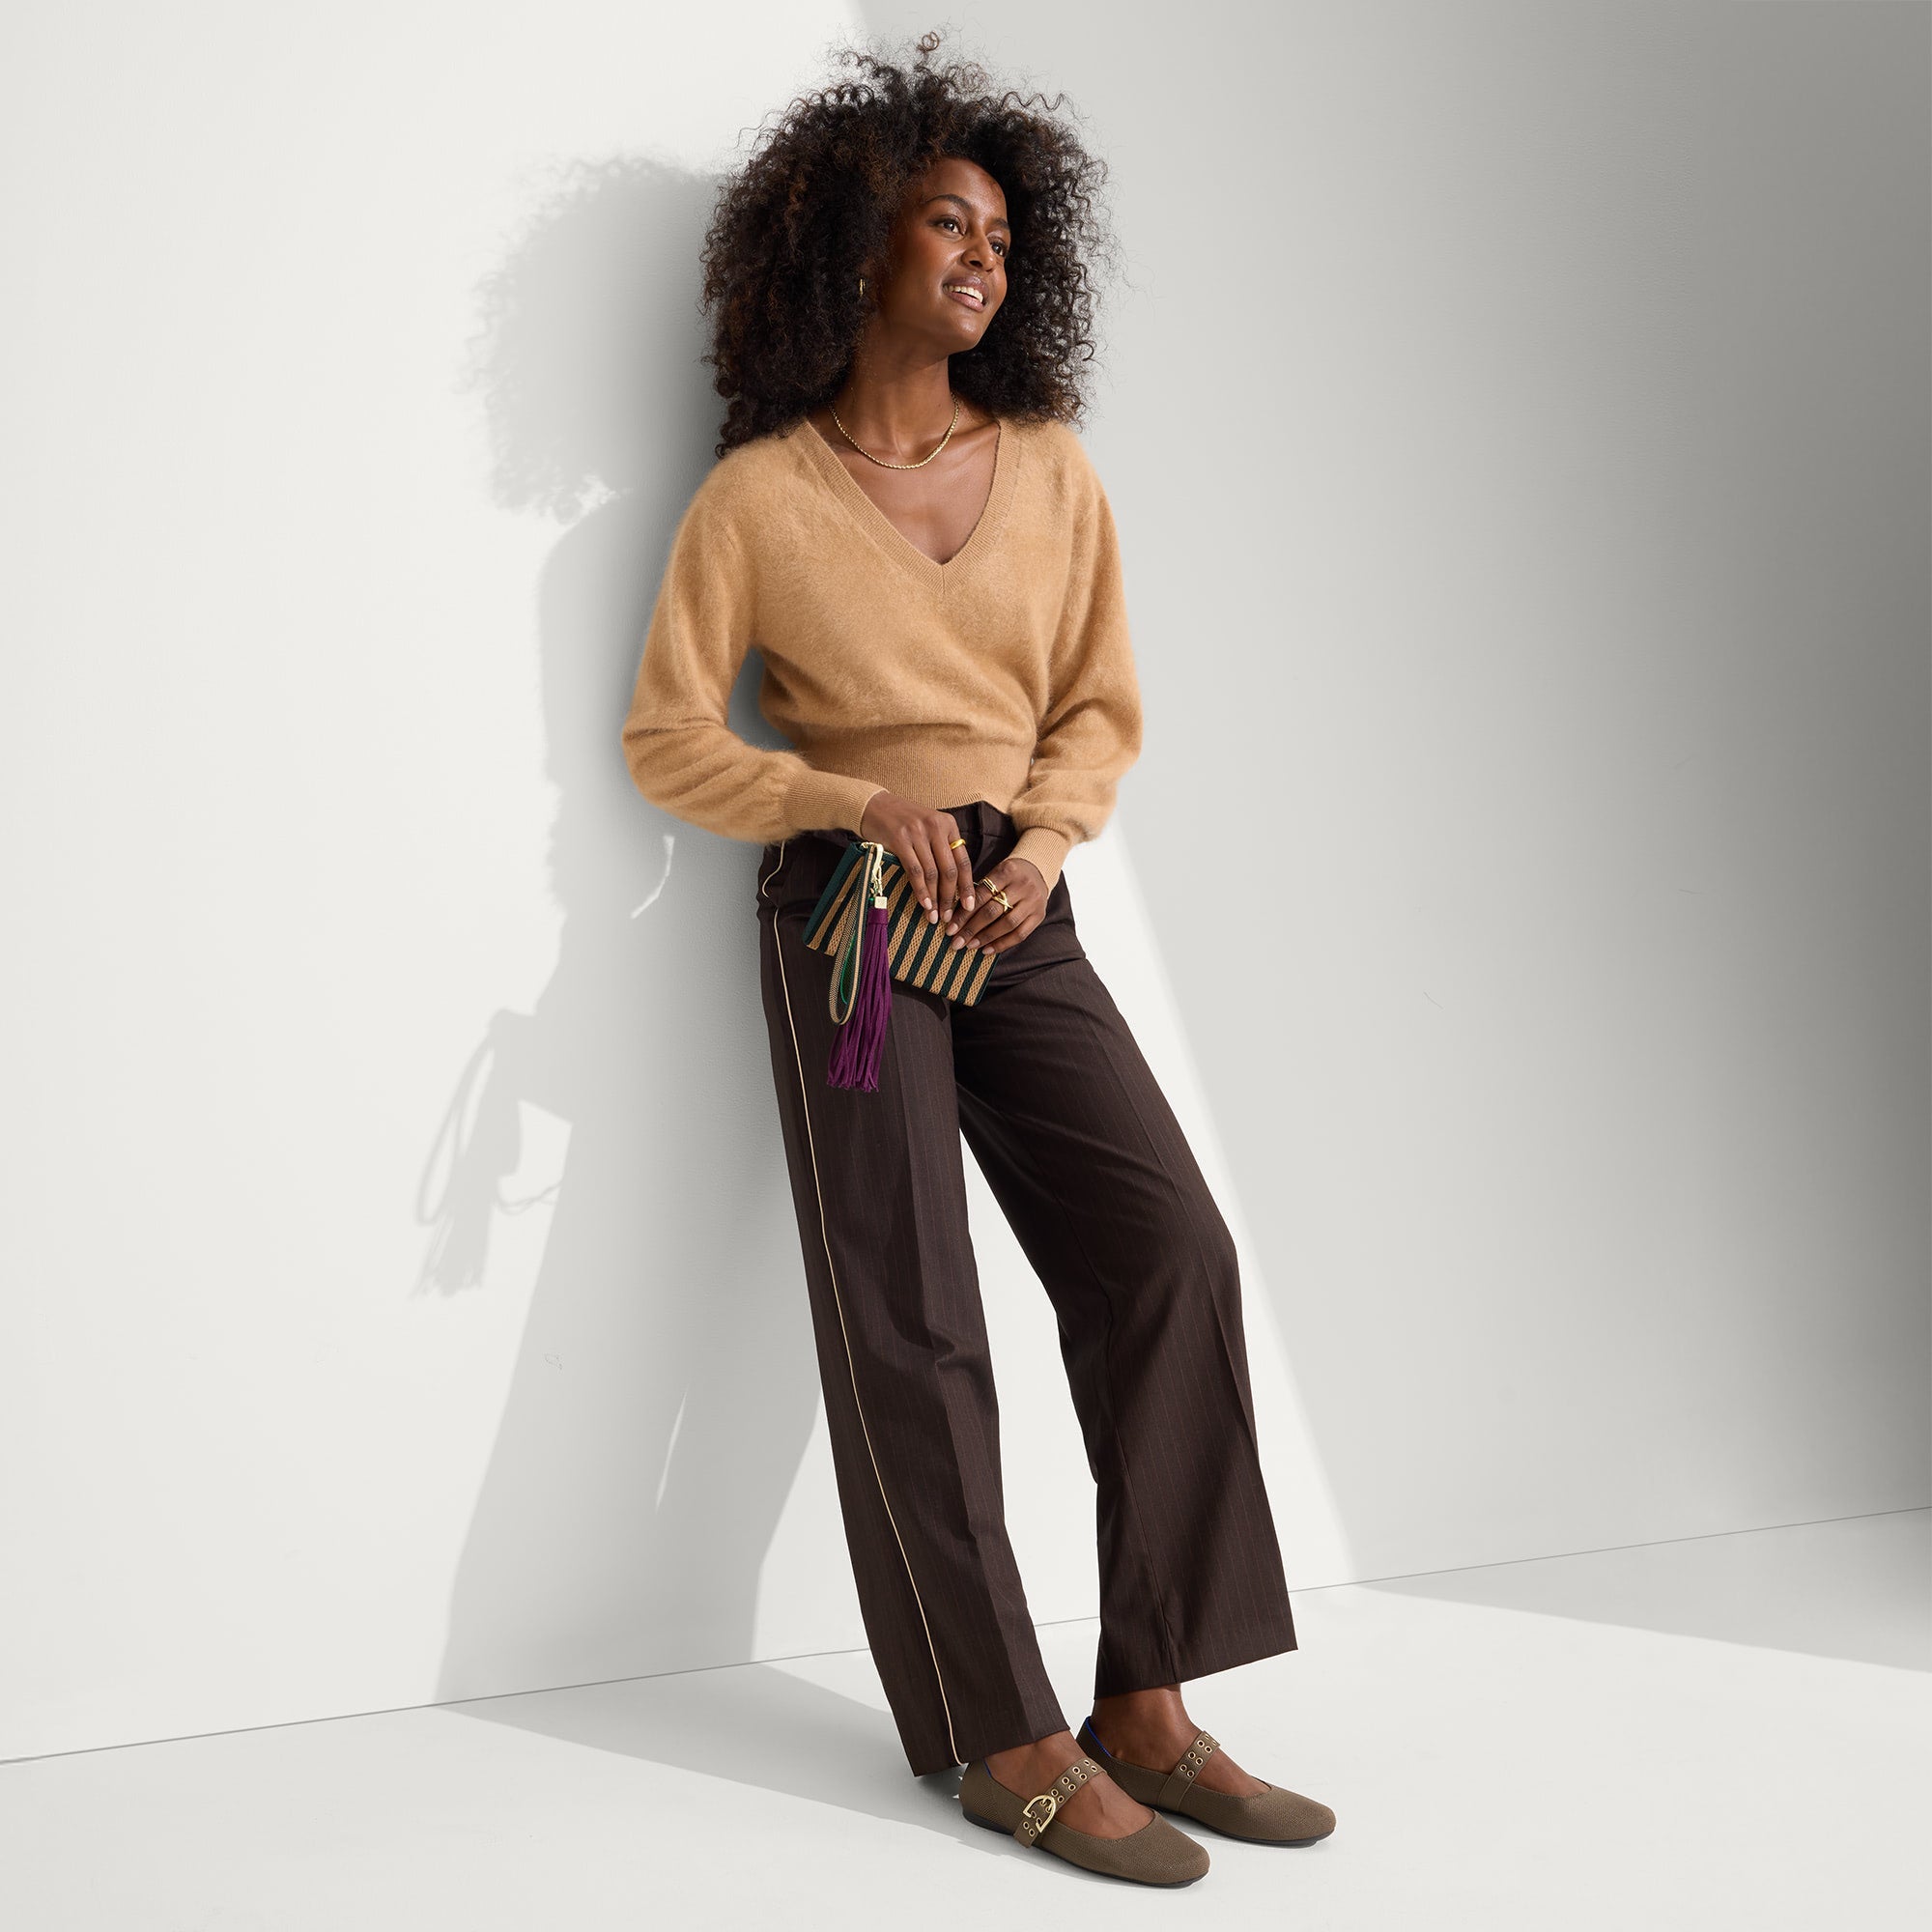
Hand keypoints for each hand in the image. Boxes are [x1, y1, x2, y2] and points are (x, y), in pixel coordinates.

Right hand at [857, 790, 973, 928]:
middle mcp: (936, 827)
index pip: (963, 861)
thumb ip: (941, 847)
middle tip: (949, 917)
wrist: (873, 805)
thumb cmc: (902, 821)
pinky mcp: (900, 839)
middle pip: (950, 870)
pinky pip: (915, 871)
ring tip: (934, 916)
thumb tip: (953, 883)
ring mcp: (918, 833)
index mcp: (948, 825)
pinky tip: (924, 904)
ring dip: (935, 898)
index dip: (967, 886)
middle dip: (951, 897)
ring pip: (932, 873)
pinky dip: (920, 890)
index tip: (969, 906)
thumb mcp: (928, 827)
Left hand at [943, 854, 1045, 956]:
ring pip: (1007, 924)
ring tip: (970, 946)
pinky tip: (987, 950)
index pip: (981, 895)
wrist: (1037, 871)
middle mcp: (1022, 885)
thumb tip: (955, 919)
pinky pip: (1020, 934)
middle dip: (971, 929)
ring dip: (986, 938)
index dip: (964, 913)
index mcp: (1007, 871)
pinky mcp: (1039, 915)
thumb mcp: (994, 874)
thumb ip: (978, 892)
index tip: (950, 928)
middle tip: (956, 942)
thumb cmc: (1007, 875)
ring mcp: (1033, 901)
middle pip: (993, 911)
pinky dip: (1002, 944)